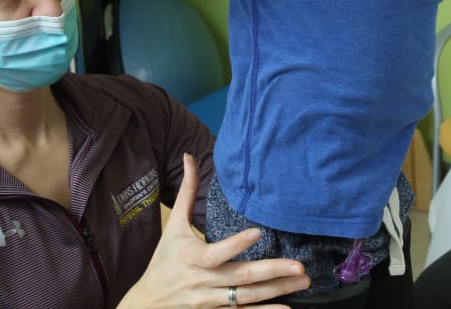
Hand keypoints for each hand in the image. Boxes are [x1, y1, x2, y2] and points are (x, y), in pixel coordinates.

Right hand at [120, 154, 309, 308]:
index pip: (216, 252)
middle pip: (241, 277)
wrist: (148, 303)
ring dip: (277, 290)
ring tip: (303, 280)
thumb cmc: (164, 260)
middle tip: (300, 266)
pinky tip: (287, 308)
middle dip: (272, 272)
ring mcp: (211, 301)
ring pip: (247, 297)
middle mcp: (204, 282)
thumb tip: (190, 156)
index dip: (235, 244)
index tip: (257, 233)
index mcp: (193, 258)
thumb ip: (187, 192)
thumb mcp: (173, 226)